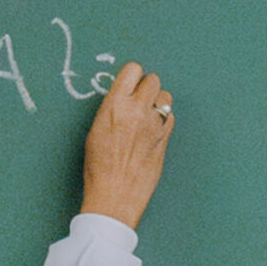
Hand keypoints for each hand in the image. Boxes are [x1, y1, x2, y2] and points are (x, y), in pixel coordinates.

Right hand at [79, 62, 171, 229]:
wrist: (114, 195)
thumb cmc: (99, 169)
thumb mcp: (95, 131)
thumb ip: (113, 109)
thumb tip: (123, 98)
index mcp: (115, 105)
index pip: (133, 69)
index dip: (131, 76)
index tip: (128, 84)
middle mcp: (138, 110)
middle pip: (153, 79)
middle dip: (146, 87)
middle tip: (138, 100)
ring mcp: (155, 124)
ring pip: (166, 97)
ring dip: (157, 102)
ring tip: (146, 116)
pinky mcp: (166, 138)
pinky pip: (171, 117)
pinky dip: (164, 120)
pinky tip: (152, 131)